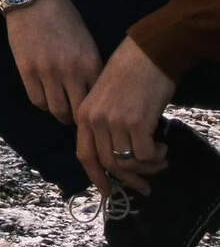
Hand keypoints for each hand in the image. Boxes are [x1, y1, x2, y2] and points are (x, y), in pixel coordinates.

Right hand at [4, 0, 101, 124]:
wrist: (34, 1)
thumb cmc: (65, 19)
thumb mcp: (87, 43)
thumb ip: (90, 68)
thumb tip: (93, 93)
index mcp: (90, 63)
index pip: (97, 99)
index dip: (96, 110)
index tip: (95, 114)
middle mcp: (71, 71)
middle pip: (78, 110)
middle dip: (79, 119)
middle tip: (79, 120)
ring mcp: (47, 72)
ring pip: (56, 109)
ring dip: (61, 115)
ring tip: (62, 112)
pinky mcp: (27, 70)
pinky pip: (37, 99)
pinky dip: (43, 104)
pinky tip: (47, 99)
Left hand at [75, 39, 176, 194]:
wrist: (148, 53)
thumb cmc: (130, 73)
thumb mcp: (105, 98)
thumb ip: (104, 123)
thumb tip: (116, 156)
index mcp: (84, 114)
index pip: (85, 155)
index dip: (96, 177)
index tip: (107, 192)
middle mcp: (96, 120)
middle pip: (108, 164)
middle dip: (128, 181)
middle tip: (145, 188)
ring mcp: (115, 121)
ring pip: (128, 163)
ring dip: (147, 168)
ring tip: (160, 161)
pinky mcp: (137, 122)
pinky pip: (145, 155)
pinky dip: (156, 157)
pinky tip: (162, 147)